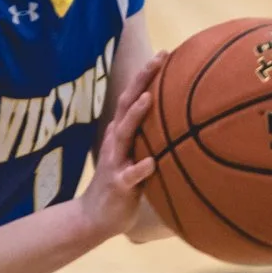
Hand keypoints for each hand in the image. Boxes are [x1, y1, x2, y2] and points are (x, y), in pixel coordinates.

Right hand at [75, 55, 162, 246]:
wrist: (94, 219)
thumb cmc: (121, 186)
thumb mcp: (135, 157)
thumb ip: (149, 139)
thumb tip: (177, 123)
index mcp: (122, 134)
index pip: (133, 97)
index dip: (146, 75)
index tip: (165, 53)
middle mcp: (116, 142)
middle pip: (126, 105)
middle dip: (141, 81)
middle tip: (158, 59)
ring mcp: (115, 162)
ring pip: (123, 135)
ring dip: (135, 116)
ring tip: (149, 98)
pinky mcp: (117, 185)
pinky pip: (129, 176)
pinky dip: (140, 168)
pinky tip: (152, 162)